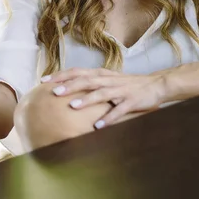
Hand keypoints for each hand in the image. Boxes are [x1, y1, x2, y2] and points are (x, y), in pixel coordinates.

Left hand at [42, 68, 166, 127]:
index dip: (60, 75)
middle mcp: (107, 80)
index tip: (43, 80)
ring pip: (100, 93)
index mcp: (100, 74)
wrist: (154, 84)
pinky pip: (118, 110)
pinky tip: (98, 126)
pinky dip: (108, 118)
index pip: (76, 72)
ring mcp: (119, 90)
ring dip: (86, 100)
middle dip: (69, 86)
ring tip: (72, 106)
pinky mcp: (131, 101)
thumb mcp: (106, 80)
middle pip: (85, 81)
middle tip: (54, 92)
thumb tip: (66, 88)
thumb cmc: (126, 84)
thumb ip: (89, 82)